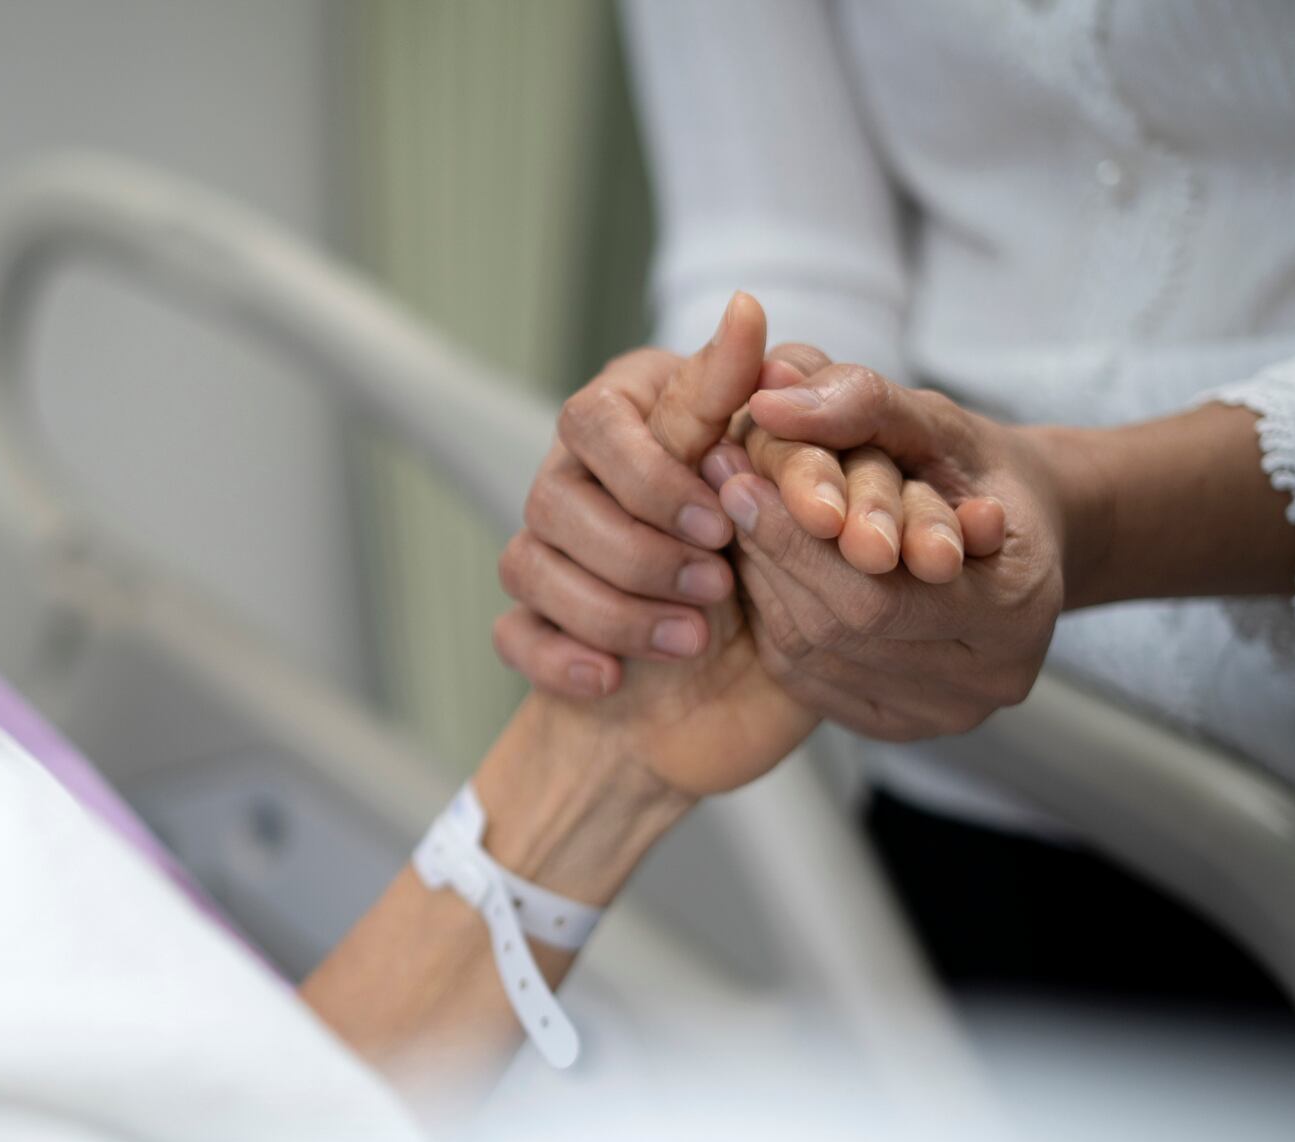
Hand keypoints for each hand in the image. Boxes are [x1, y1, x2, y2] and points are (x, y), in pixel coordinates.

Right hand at [497, 312, 995, 701]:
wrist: (765, 673)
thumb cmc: (779, 552)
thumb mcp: (781, 479)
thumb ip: (755, 406)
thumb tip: (746, 309)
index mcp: (627, 420)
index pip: (597, 420)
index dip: (653, 479)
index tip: (721, 526)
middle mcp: (576, 476)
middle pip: (552, 496)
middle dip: (637, 551)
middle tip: (717, 587)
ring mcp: (549, 551)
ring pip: (528, 564)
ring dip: (611, 609)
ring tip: (692, 639)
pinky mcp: (538, 624)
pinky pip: (513, 633)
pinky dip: (559, 657)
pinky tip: (612, 679)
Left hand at [718, 364, 1065, 739]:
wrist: (1018, 532)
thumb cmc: (976, 468)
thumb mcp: (934, 419)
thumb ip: (862, 402)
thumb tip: (770, 396)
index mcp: (1017, 608)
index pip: (873, 586)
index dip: (793, 531)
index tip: (735, 466)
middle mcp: (987, 680)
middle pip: (840, 626)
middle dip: (772, 552)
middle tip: (718, 483)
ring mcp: (941, 714)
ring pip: (813, 656)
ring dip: (762, 582)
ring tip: (730, 517)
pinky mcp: (896, 724)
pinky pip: (808, 679)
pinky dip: (772, 619)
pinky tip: (758, 568)